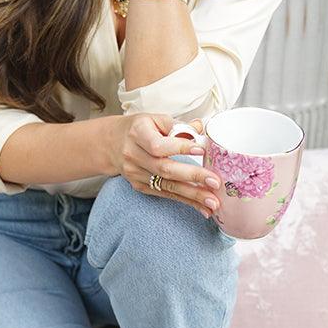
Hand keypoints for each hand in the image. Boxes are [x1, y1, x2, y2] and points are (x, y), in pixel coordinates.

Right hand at [107, 113, 221, 219]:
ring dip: (192, 195)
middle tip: (215, 182)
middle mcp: (134, 155)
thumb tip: (201, 129)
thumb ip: (178, 125)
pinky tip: (203, 208)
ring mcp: (135, 174)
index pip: (158, 145)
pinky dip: (185, 201)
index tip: (201, 150)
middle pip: (164, 169)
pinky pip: (165, 195)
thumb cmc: (139, 129)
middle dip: (192, 176)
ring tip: (213, 202)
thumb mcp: (155, 119)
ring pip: (167, 186)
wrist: (112, 144)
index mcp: (138, 134)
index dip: (180, 147)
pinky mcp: (140, 186)